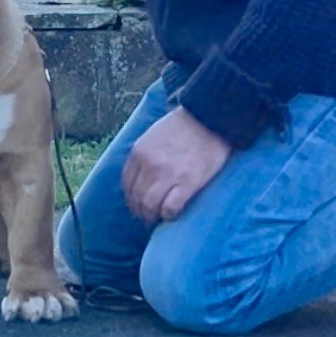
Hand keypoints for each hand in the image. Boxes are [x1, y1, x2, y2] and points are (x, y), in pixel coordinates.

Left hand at [122, 107, 230, 223]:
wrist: (208, 118)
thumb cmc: (182, 126)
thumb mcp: (152, 135)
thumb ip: (143, 154)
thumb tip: (139, 177)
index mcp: (139, 152)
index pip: (127, 184)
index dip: (131, 198)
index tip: (137, 204)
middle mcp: (149, 165)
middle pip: (137, 197)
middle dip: (140, 210)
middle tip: (147, 216)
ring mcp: (168, 174)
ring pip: (150, 206)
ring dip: (152, 216)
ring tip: (157, 218)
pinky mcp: (188, 182)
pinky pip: (171, 208)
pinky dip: (169, 215)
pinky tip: (172, 214)